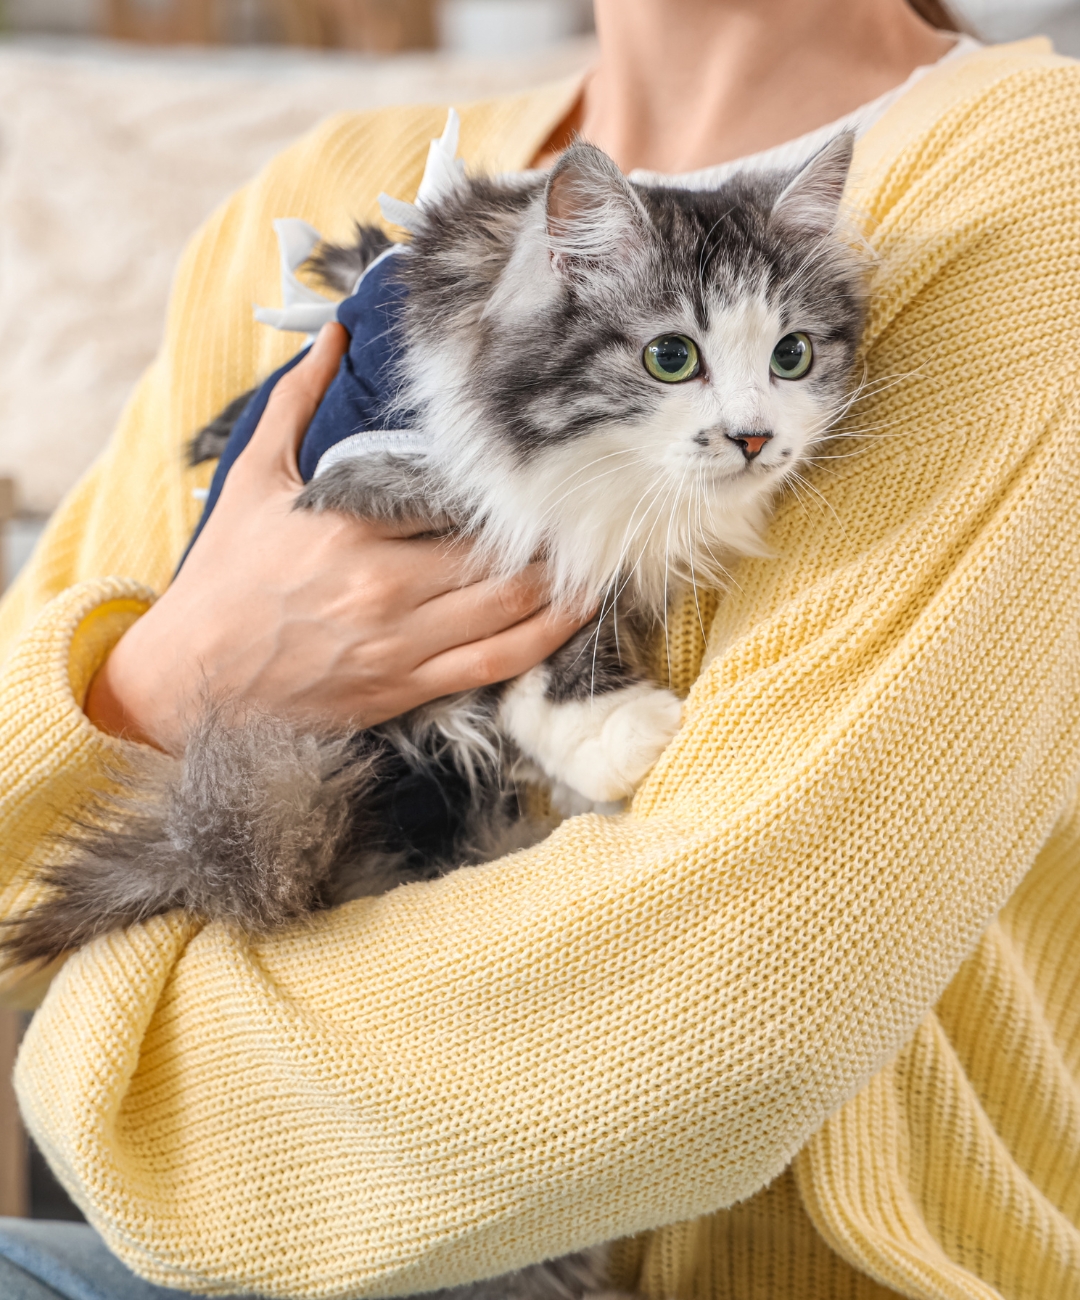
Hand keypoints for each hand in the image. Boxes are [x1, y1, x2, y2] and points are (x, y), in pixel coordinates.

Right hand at [86, 324, 586, 752]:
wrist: (190, 678)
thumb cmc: (223, 578)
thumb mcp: (253, 480)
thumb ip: (297, 402)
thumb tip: (334, 335)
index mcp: (351, 529)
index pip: (455, 501)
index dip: (511, 489)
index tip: (548, 470)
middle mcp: (385, 590)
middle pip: (498, 558)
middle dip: (550, 538)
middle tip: (591, 513)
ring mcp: (401, 646)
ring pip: (509, 613)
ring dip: (561, 586)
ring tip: (598, 558)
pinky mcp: (406, 688)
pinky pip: (494, 666)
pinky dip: (542, 640)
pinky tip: (573, 618)